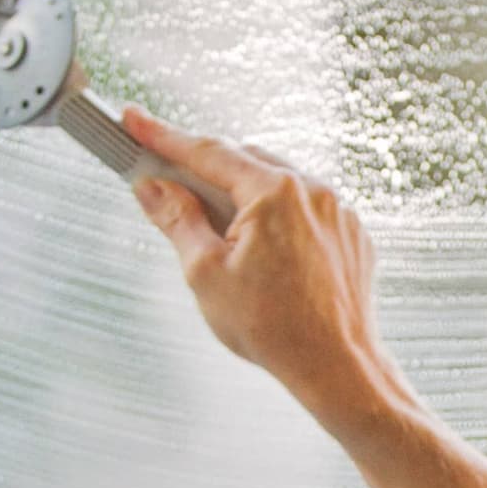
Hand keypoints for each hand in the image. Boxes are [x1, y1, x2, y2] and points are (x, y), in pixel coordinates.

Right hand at [124, 107, 388, 424]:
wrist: (337, 367)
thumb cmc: (272, 327)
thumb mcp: (206, 273)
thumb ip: (177, 220)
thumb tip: (152, 187)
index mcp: (275, 192)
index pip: (207, 152)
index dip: (163, 136)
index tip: (134, 121)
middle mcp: (313, 190)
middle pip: (245, 161)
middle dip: (205, 169)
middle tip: (168, 180)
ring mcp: (338, 211)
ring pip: (279, 182)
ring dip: (244, 193)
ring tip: (220, 230)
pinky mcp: (352, 234)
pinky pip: (307, 208)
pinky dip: (279, 216)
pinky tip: (264, 250)